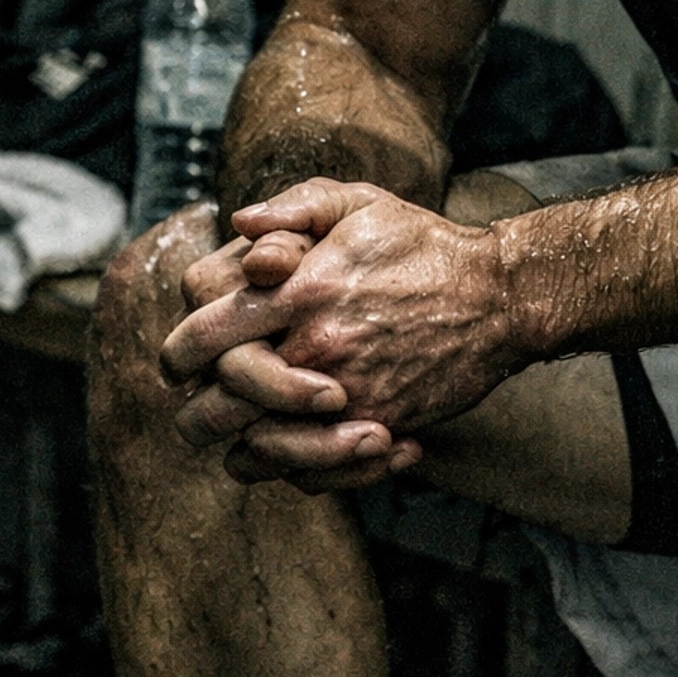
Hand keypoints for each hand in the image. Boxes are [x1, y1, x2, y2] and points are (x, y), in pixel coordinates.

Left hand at [160, 178, 517, 477]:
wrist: (498, 298)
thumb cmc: (422, 246)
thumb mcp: (358, 202)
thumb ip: (293, 207)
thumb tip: (236, 225)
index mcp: (298, 290)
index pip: (201, 334)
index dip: (179, 350)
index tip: (183, 355)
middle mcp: (314, 347)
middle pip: (214, 407)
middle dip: (199, 408)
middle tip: (206, 402)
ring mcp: (346, 394)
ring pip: (255, 451)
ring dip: (245, 444)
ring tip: (253, 429)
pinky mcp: (377, 427)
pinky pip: (311, 474)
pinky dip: (299, 468)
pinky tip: (306, 444)